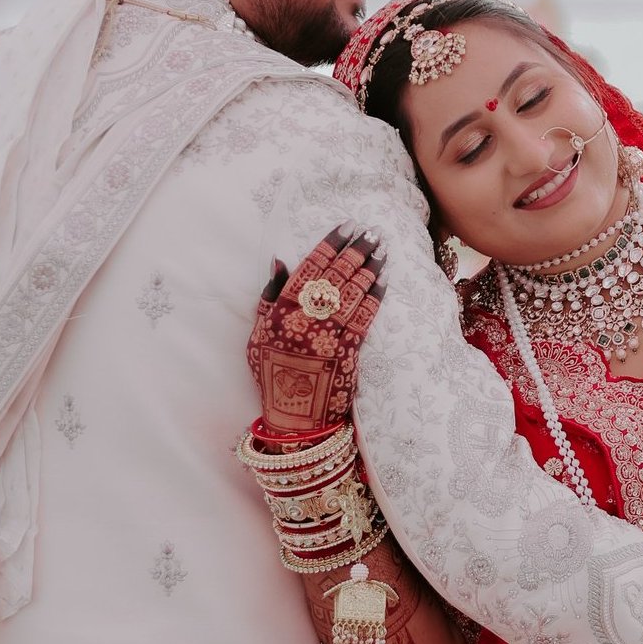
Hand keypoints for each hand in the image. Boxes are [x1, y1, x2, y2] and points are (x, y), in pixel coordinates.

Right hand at [246, 227, 385, 436]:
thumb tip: (279, 261)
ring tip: (383, 248)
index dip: (330, 245)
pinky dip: (375, 296)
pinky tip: (385, 279)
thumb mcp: (257, 336)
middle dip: (355, 250)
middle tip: (371, 231)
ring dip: (370, 267)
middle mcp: (304, 320)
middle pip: (335, 276)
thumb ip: (267, 298)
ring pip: (352, 293)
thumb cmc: (272, 374)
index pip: (308, 268)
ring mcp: (327, 336)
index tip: (345, 227)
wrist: (294, 417)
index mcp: (280, 312)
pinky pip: (364, 317)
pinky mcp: (348, 352)